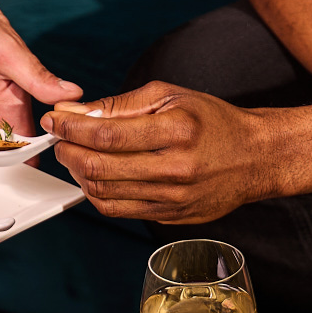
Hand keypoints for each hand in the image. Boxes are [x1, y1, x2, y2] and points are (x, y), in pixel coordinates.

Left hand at [42, 81, 285, 222]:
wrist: (255, 158)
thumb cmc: (214, 122)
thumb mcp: (171, 97)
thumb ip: (120, 105)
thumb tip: (77, 112)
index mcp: (177, 130)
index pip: (107, 133)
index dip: (71, 127)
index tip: (55, 120)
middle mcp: (176, 168)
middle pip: (99, 167)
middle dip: (68, 151)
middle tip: (60, 139)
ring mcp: (174, 197)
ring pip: (104, 193)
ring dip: (79, 173)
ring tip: (76, 156)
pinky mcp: (171, 216)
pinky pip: (120, 210)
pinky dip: (98, 193)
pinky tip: (96, 177)